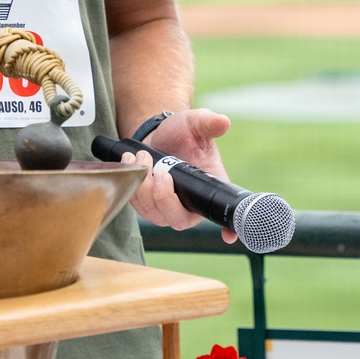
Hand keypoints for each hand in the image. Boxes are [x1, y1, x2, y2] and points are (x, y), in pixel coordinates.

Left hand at [122, 108, 236, 242]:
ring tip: (142, 156)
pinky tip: (131, 161)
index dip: (227, 229)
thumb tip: (223, 122)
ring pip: (152, 213)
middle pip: (177, 218)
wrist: (158, 134)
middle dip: (163, 196)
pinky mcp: (147, 206)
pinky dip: (132, 183)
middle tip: (159, 170)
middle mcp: (189, 205)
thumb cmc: (182, 133)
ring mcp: (166, 209)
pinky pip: (136, 205)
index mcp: (208, 190)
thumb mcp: (195, 123)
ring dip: (143, 185)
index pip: (221, 215)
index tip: (228, 236)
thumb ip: (208, 122)